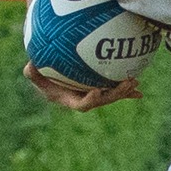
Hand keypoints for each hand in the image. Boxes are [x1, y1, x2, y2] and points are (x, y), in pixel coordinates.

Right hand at [23, 61, 141, 111]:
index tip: (97, 90)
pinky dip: (127, 90)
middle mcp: (84, 99)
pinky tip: (139, 89)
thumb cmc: (41, 72)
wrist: (51, 73)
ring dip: (124, 91)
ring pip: (112, 95)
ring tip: (136, 82)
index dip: (90, 100)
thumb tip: (30, 66)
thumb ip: (32, 72)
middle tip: (127, 84)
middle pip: (102, 101)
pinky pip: (114, 89)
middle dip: (116, 94)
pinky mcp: (100, 88)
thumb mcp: (34, 73)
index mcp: (70, 99)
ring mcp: (93, 94)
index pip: (81, 105)